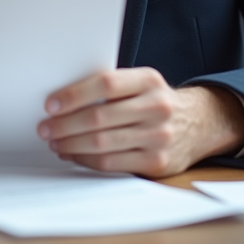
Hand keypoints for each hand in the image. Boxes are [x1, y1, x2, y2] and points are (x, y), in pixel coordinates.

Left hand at [37, 67, 243, 176]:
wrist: (199, 123)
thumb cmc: (155, 102)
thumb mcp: (141, 84)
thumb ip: (111, 87)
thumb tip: (61, 99)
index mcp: (149, 80)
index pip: (106, 83)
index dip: (74, 94)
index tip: (50, 104)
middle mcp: (157, 107)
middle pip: (99, 116)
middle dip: (64, 124)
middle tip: (44, 128)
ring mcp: (159, 136)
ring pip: (102, 143)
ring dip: (71, 144)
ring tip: (55, 142)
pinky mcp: (157, 162)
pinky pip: (112, 163)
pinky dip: (86, 160)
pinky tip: (74, 154)